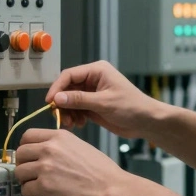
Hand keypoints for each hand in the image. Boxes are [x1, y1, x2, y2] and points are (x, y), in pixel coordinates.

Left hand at [13, 129, 130, 195]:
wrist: (111, 189)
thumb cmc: (102, 173)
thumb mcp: (81, 146)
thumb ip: (60, 147)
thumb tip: (46, 154)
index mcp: (59, 137)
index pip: (27, 135)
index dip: (25, 147)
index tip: (27, 156)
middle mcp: (49, 149)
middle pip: (20, 153)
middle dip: (23, 165)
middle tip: (31, 174)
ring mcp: (45, 167)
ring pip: (20, 172)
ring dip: (26, 182)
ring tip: (38, 187)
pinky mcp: (45, 186)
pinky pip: (26, 190)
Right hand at [45, 61, 166, 139]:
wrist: (146, 122)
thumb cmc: (131, 107)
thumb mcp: (104, 103)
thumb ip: (79, 99)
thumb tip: (57, 98)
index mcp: (96, 71)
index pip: (69, 75)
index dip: (57, 88)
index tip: (49, 102)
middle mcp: (93, 79)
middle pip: (67, 88)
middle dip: (62, 103)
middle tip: (60, 117)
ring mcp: (92, 93)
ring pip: (70, 100)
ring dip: (67, 112)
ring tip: (72, 123)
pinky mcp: (93, 105)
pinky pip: (77, 109)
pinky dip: (74, 116)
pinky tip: (79, 124)